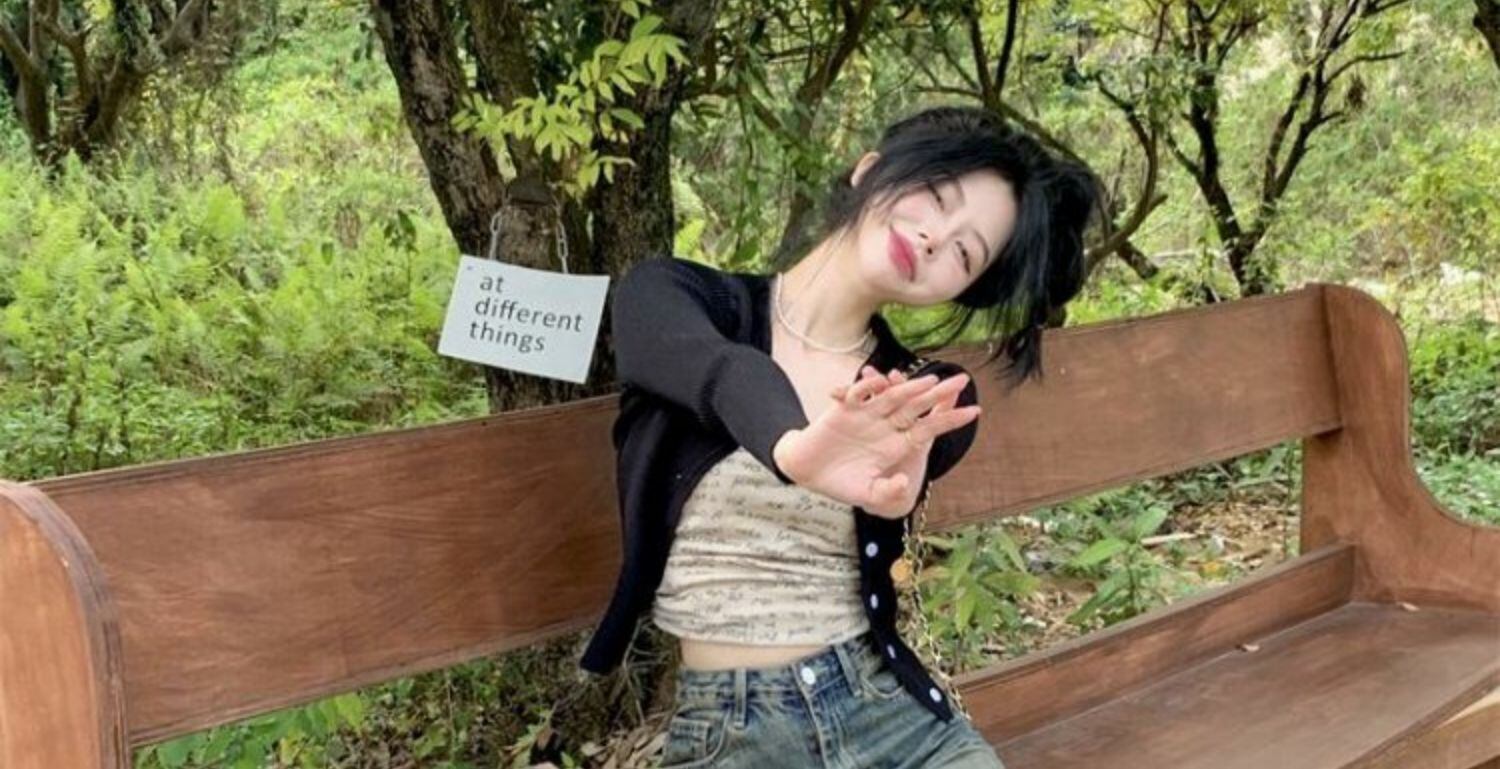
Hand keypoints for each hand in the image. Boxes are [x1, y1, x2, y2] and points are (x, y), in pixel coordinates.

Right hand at [774, 365, 980, 515]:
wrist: (810, 473)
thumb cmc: (843, 484)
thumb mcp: (869, 493)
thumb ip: (888, 490)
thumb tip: (907, 483)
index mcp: (898, 444)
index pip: (930, 428)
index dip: (951, 419)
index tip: (976, 412)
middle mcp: (887, 426)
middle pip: (917, 406)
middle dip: (939, 393)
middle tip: (964, 379)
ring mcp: (867, 415)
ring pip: (891, 396)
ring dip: (908, 386)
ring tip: (928, 380)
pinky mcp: (845, 408)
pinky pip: (858, 394)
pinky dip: (865, 387)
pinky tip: (877, 381)